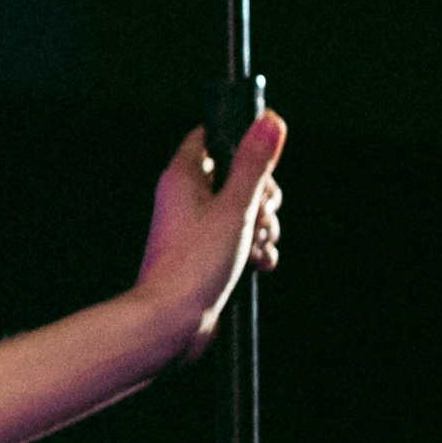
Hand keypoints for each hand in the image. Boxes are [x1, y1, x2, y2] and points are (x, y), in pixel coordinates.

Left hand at [134, 110, 286, 365]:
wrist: (172, 320)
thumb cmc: (194, 264)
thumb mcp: (235, 207)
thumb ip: (254, 165)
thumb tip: (269, 121)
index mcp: (183, 177)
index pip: (211, 137)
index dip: (242, 143)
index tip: (264, 159)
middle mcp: (185, 199)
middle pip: (236, 176)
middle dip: (262, 197)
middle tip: (261, 215)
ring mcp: (195, 228)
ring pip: (242, 211)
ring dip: (261, 227)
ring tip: (256, 245)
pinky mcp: (205, 254)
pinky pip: (237, 240)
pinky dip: (253, 249)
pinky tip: (257, 264)